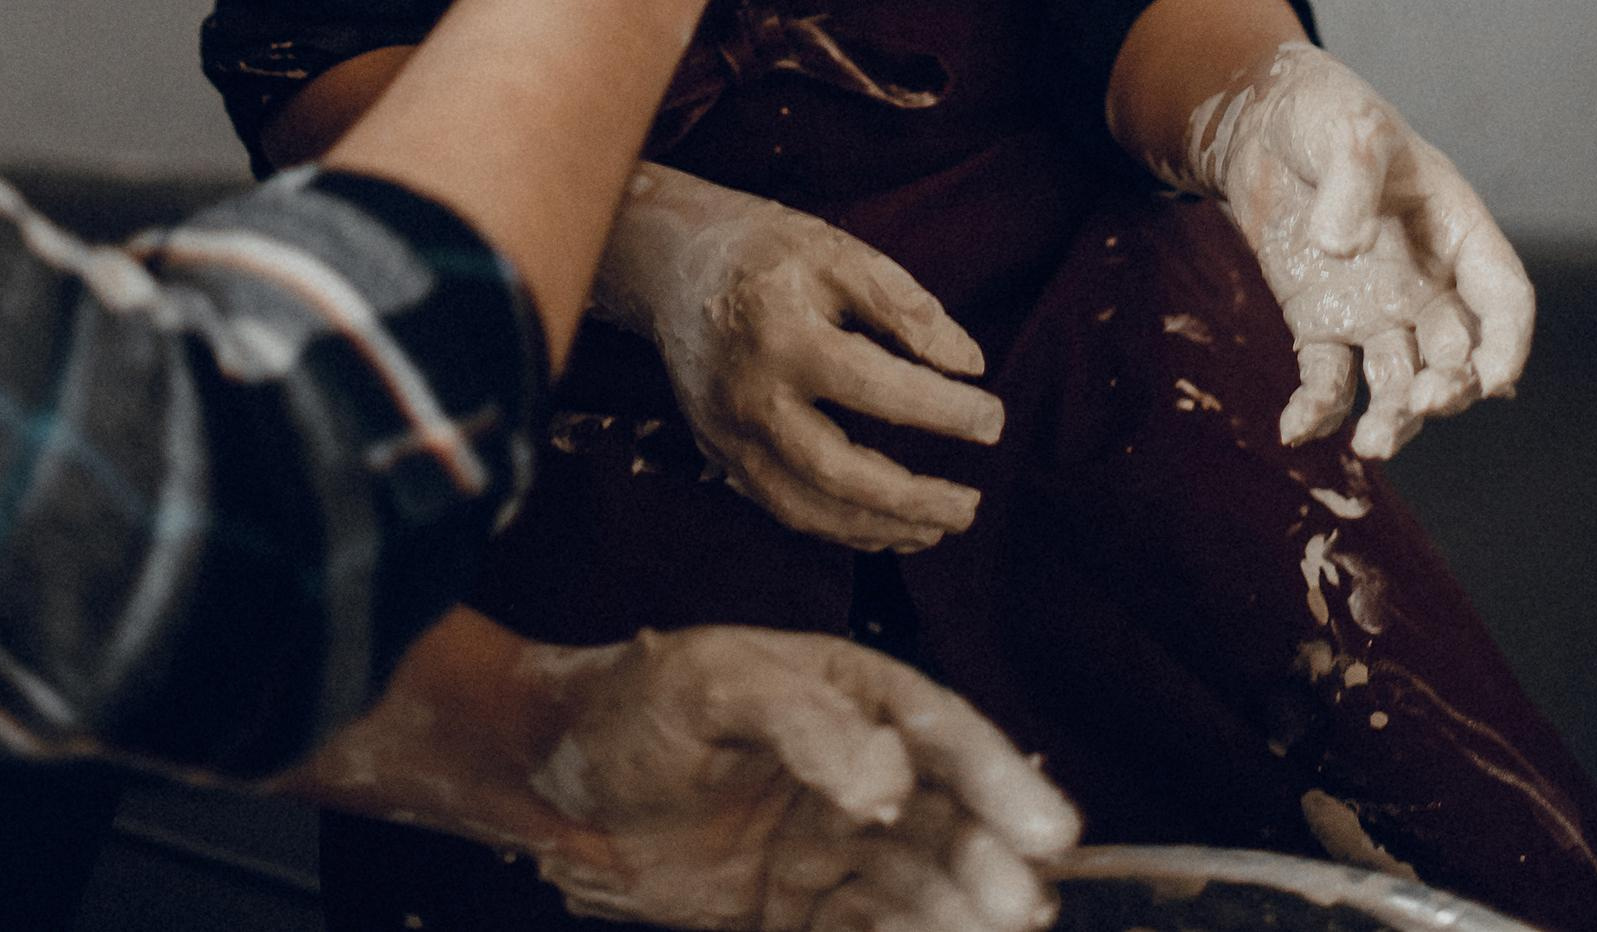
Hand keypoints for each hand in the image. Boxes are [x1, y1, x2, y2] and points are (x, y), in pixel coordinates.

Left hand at [288, 609, 1075, 929]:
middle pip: (948, 817)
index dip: (999, 779)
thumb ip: (804, 723)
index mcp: (852, 692)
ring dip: (963, 910)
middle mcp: (859, 767)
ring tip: (1002, 931)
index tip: (1046, 829)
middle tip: (1026, 904)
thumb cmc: (632, 709)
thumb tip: (890, 779)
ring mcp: (834, 842)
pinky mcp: (801, 908)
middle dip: (993, 860)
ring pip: (921, 883)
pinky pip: (872, 931)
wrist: (550, 783)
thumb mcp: (711, 688)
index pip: (942, 734)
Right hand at [594, 166, 1003, 552]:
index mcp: (783, 336)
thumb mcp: (838, 253)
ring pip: (805, 508)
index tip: (994, 421)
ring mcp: (725, 434)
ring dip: (878, 529)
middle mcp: (749, 396)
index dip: (941, 411)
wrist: (673, 264)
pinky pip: (782, 509)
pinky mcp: (718, 455)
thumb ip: (905, 306)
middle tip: (971, 505)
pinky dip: (838, 527)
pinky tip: (886, 527)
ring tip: (939, 528)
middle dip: (911, 499)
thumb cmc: (768, 252)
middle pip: (836, 471)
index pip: (875, 388)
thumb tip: (969, 364)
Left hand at [1187, 44, 1535, 458]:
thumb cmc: (1327, 115)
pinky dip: (1317, 409)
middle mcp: (1426, 284)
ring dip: (1393, 418)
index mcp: (1457, 233)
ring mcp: (1376, 310)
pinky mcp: (1321, 324)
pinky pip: (1329, 380)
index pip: (1504, 299)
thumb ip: (1353, 179)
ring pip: (1399, 381)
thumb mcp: (1351, 128)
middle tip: (1421, 402)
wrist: (1261, 124)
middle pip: (1457, 355)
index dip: (1507, 343)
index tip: (1495, 379)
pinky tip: (1295, 428)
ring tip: (1370, 446)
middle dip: (1449, 388)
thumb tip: (1340, 250)